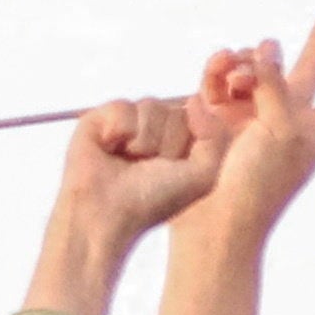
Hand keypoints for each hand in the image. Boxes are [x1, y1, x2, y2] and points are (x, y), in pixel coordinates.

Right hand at [39, 90, 208, 293]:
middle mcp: (152, 129)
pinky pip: (123, 106)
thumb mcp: (202, 175)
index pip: (195, 117)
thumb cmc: (152, 202)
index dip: (186, 144)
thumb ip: (214, 136)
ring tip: (127, 161)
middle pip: (174, 110)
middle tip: (146, 167)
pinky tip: (108, 149)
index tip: (171, 169)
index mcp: (176, 141)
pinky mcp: (99, 118)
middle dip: (165, 143)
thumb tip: (195, 99)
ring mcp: (126, 122)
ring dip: (143, 140)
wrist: (107, 215)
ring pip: (150, 105)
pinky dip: (119, 131)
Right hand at [178, 15, 314, 255]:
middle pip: (311, 71)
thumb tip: (268, 46)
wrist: (215, 222)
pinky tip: (217, 82)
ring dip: (245, 62)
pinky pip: (222, 77)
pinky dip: (219, 72)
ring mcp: (254, 114)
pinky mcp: (220, 115)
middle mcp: (290, 116)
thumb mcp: (281, 130)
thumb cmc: (259, 185)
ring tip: (235, 82)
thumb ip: (277, 83)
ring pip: (256, 65)